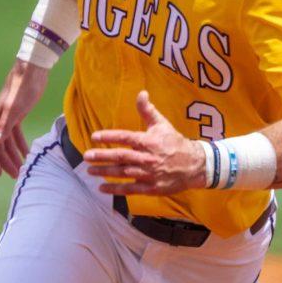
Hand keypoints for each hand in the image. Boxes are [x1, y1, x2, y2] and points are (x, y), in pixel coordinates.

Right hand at [0, 60, 47, 177]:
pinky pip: (16, 133)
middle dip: (5, 162)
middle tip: (16, 175)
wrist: (32, 69)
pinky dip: (21, 144)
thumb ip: (4, 127)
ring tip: (22, 168)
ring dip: (13, 155)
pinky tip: (28, 152)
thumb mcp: (15, 110)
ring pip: (7, 141)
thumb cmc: (23, 88)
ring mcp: (8, 117)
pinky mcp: (18, 113)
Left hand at [84, 91, 203, 194]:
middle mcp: (147, 158)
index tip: (94, 137)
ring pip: (123, 173)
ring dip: (105, 172)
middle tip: (86, 156)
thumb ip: (148, 111)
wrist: (195, 165)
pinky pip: (131, 189)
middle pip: (121, 157)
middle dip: (102, 156)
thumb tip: (141, 93)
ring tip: (90, 170)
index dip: (109, 136)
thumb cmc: (175, 143)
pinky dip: (116, 189)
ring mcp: (149, 174)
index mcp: (149, 141)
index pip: (125, 137)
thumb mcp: (162, 124)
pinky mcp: (151, 188)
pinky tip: (102, 188)